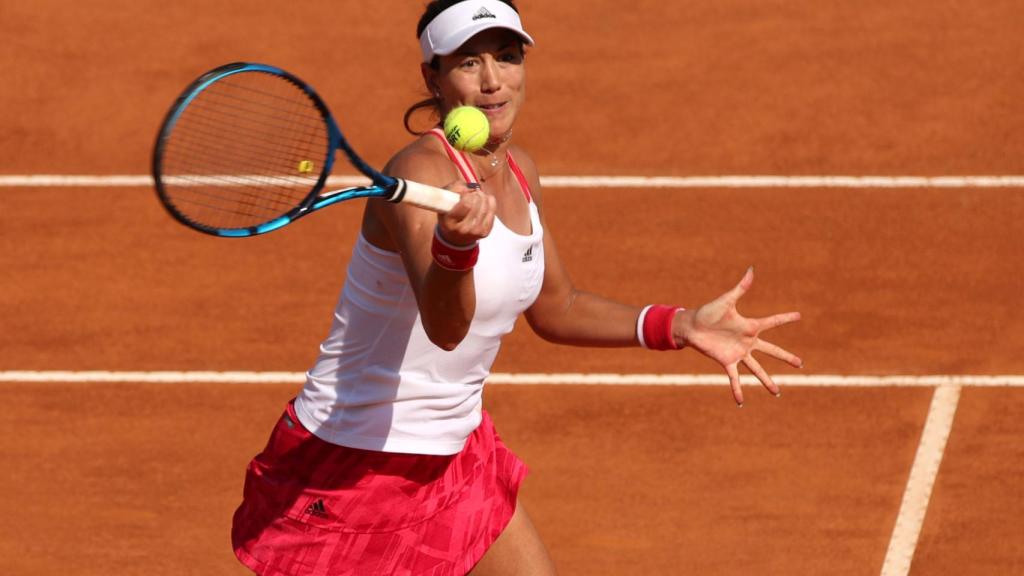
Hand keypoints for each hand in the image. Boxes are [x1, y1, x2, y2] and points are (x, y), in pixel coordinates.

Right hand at [437, 182, 496, 246]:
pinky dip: (490, 202)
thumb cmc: (449, 214)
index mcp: (450, 222)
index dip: (467, 194)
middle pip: (477, 203)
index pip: (466, 204)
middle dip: (475, 194)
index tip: (464, 193)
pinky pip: (492, 211)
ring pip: (485, 206)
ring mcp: (475, 232)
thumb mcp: (444, 200)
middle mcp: (463, 229)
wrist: (455, 237)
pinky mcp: (484, 232)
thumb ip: (454, 188)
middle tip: (472, 193)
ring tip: (477, 196)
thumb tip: (471, 187)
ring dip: (482, 197)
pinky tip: (485, 200)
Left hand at [676, 267, 801, 405]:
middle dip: (786, 357)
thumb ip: (740, 287)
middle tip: (801, 364)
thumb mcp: (726, 300)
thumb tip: (751, 269)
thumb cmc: (708, 312)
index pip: (772, 322)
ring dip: (767, 381)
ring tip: (777, 392)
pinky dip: (737, 390)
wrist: (691, 326)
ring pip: (757, 369)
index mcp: (750, 326)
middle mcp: (747, 342)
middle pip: (772, 351)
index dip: (785, 319)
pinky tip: (741, 402)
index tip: (799, 315)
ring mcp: (738, 354)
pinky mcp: (726, 362)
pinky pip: (734, 378)